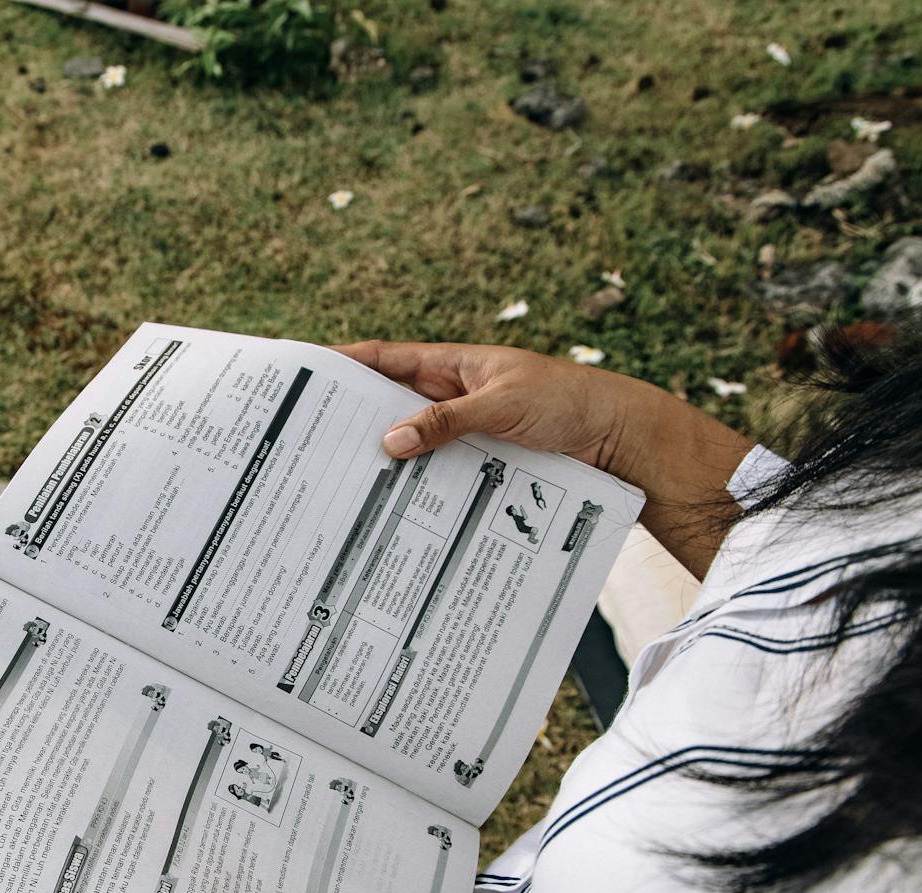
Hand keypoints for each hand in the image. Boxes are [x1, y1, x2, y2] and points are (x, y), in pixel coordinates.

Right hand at [336, 341, 651, 476]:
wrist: (619, 438)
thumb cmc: (568, 403)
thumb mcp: (502, 405)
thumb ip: (446, 420)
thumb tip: (389, 441)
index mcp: (452, 365)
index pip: (384, 358)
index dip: (342, 361)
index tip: (302, 368)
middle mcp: (451, 397)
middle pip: (387, 405)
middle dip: (349, 418)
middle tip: (306, 439)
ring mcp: (462, 432)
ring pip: (409, 444)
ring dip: (382, 459)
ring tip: (338, 480)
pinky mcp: (478, 462)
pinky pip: (435, 472)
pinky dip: (413, 485)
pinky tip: (390, 504)